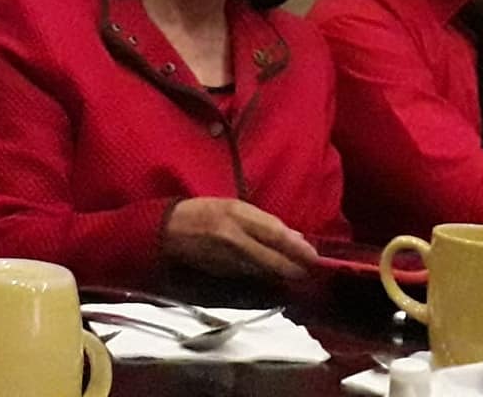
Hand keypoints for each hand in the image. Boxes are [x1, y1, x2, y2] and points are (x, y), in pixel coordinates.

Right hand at [161, 198, 318, 279]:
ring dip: (281, 273)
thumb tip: (293, 236)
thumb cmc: (204, 211)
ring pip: (261, 269)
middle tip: (310, 271)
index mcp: (238, 215)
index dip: (296, 247)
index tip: (313, 256)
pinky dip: (263, 275)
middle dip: (293, 266)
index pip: (274, 233)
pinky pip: (248, 274)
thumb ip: (263, 221)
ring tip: (297, 274)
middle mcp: (234, 237)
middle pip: (271, 256)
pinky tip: (273, 275)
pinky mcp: (220, 271)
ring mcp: (226, 256)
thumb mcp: (235, 207)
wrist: (169, 229)